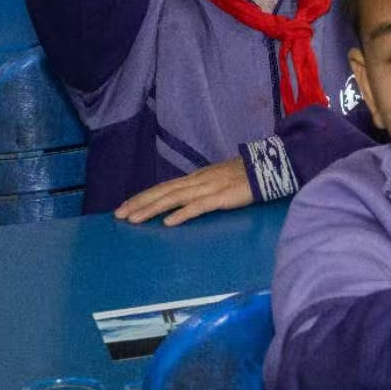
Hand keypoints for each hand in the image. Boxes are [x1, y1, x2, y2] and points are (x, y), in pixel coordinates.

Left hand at [113, 159, 252, 226]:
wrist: (272, 166)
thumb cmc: (248, 174)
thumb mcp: (220, 178)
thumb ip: (204, 187)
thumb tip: (186, 199)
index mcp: (197, 177)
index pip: (165, 187)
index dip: (144, 196)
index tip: (125, 206)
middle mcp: (198, 181)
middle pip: (163, 191)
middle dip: (140, 203)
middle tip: (118, 215)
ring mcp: (210, 188)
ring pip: (175, 198)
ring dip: (152, 208)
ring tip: (134, 219)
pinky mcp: (223, 197)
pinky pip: (200, 206)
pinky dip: (183, 213)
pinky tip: (169, 223)